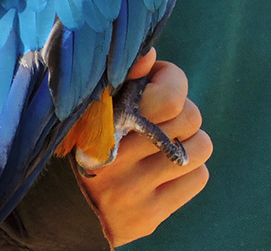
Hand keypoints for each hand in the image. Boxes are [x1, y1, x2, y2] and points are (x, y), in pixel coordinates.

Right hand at [76, 49, 212, 246]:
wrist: (69, 210)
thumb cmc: (97, 138)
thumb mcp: (102, 103)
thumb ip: (126, 76)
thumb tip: (150, 54)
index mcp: (102, 120)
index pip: (171, 96)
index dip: (171, 82)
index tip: (157, 86)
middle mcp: (113, 157)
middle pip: (190, 117)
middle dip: (182, 114)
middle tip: (163, 121)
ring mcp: (129, 191)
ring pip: (200, 147)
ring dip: (189, 144)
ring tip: (166, 147)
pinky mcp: (145, 217)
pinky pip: (199, 176)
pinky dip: (189, 172)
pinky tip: (165, 173)